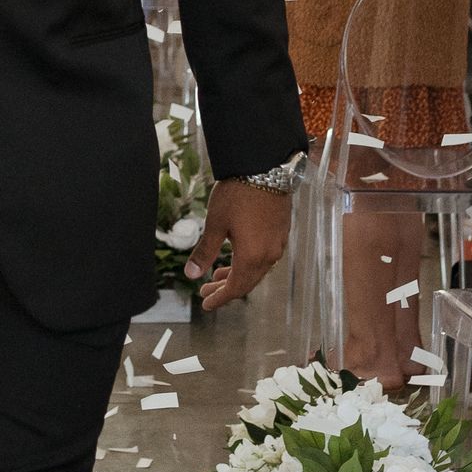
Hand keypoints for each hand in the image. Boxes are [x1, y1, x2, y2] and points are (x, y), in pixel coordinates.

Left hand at [187, 178, 290, 312]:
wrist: (266, 167)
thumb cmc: (237, 194)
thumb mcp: (215, 223)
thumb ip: (204, 251)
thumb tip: (191, 275)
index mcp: (252, 257)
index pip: (235, 288)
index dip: (219, 299)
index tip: (205, 304)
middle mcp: (269, 255)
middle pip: (247, 283)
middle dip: (226, 290)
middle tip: (205, 292)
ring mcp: (278, 244)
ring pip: (257, 270)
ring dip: (237, 276)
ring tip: (217, 276)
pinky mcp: (281, 233)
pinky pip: (265, 258)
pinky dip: (249, 264)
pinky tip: (237, 257)